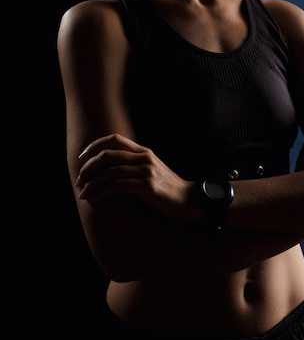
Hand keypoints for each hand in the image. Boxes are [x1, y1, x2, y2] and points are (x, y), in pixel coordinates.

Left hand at [75, 133, 195, 219]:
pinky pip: (116, 186)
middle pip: (106, 155)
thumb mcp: (152, 169)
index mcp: (143, 151)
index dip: (94, 145)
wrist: (187, 200)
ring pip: (108, 171)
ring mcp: (145, 171)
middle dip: (87, 167)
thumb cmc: (166, 188)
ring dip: (91, 183)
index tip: (82, 157)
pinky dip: (100, 193)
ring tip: (83, 193)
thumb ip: (135, 163)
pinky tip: (94, 200)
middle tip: (78, 180)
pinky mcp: (146, 186)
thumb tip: (110, 166)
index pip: (114, 139)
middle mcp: (143, 157)